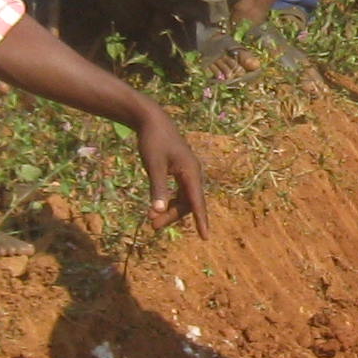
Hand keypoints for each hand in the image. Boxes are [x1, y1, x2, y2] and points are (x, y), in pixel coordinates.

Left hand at [132, 103, 209, 235]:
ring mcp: (187, 172)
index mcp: (190, 172)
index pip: (197, 202)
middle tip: (152, 226)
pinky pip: (179, 192)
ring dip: (170, 210)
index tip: (205, 237)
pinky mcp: (180, 170)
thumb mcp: (154, 166)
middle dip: (172, 216)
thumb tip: (159, 212)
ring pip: (183, 199)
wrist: (152, 120)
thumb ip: (158, 189)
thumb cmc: (153, 141)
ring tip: (152, 219)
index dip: (201, 220)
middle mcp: (193, 173)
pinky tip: (158, 206)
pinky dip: (169, 201)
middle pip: (187, 203)